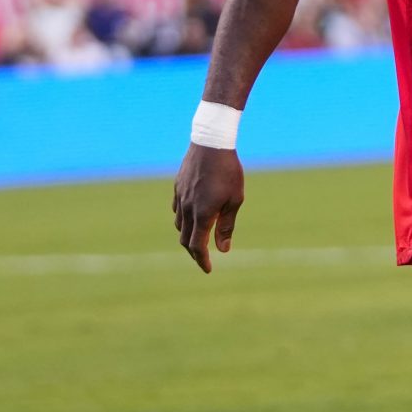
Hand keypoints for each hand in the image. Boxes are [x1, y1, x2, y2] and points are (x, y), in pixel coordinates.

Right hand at [172, 144, 245, 274]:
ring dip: (188, 237)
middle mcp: (187, 208)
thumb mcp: (235, 200)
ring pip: (179, 226)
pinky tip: (191, 218)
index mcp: (203, 214)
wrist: (211, 142)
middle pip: (185, 240)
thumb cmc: (229, 171)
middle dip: (194, 253)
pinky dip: (183, 220)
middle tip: (204, 259)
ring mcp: (180, 197)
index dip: (202, 260)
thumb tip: (223, 249)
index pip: (198, 246)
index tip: (208, 269)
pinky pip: (176, 210)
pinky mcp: (178, 187)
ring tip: (198, 240)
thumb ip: (227, 226)